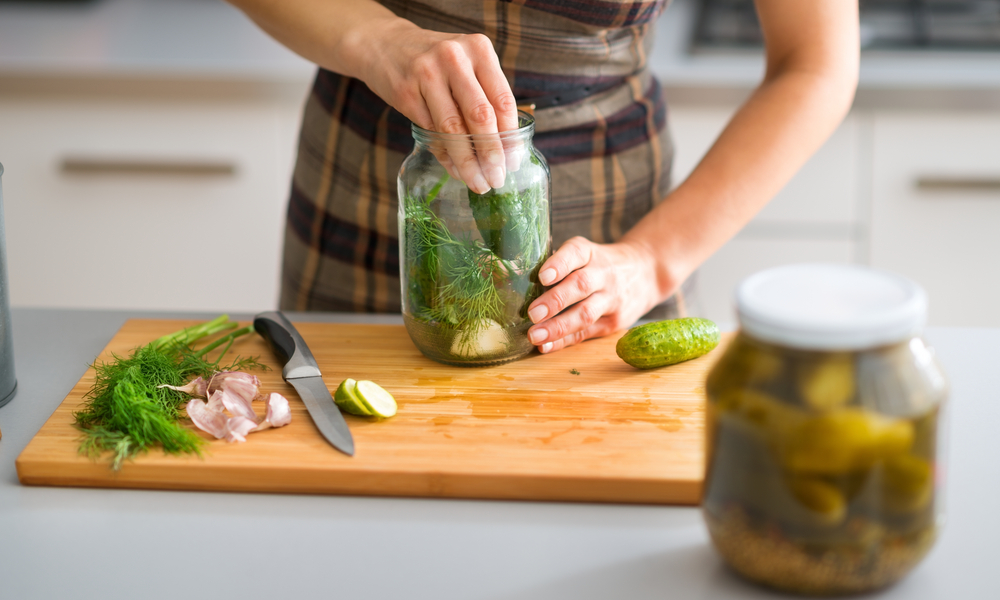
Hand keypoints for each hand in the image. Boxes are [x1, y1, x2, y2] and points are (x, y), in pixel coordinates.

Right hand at [361, 20, 519, 192]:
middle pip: (480, 116)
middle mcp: (454, 58)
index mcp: (479, 49)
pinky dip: (445, 155)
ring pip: (453, 129)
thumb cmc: (436, 62)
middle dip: (491, 154)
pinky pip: (431, 132)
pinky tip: (455, 169)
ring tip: (477, 182)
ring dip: (467, 162)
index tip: (512, 163)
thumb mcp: (466, 66)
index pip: (503, 100)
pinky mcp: (406, 92)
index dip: (510, 136)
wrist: (384, 44)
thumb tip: (504, 151)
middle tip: (497, 179)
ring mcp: (427, 74)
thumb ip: (485, 97)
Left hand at [525, 237, 664, 353]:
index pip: (576, 253)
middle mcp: (603, 274)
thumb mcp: (585, 254)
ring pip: (585, 314)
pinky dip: (565, 341)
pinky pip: (586, 333)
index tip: (542, 276)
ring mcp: (611, 299)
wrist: (646, 273)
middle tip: (532, 313)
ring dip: (558, 327)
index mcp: (590, 253)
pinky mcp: (613, 322)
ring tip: (534, 335)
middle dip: (555, 301)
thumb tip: (508, 277)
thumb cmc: (600, 264)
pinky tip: (546, 347)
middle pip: (580, 286)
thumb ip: (558, 264)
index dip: (559, 264)